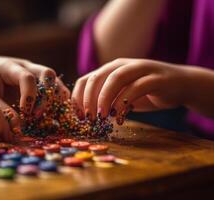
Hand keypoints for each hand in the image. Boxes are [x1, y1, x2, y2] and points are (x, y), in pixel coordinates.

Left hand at [0, 53, 69, 129]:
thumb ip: (1, 110)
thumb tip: (17, 130)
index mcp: (11, 66)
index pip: (28, 77)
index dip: (30, 96)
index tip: (25, 113)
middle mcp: (27, 67)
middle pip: (48, 74)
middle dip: (48, 96)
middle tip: (38, 115)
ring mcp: (33, 73)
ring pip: (54, 81)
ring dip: (56, 100)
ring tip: (51, 119)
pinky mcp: (36, 82)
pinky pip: (52, 90)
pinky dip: (55, 103)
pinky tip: (53, 119)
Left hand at [72, 58, 188, 122]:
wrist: (181, 85)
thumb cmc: (147, 93)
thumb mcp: (122, 96)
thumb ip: (107, 101)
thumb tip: (87, 115)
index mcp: (110, 69)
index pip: (86, 80)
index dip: (78, 98)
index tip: (78, 117)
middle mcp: (121, 65)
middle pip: (96, 78)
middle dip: (88, 100)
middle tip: (88, 119)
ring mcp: (139, 68)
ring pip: (114, 79)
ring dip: (104, 99)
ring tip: (101, 117)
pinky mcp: (155, 77)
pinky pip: (135, 88)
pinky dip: (124, 103)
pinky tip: (119, 118)